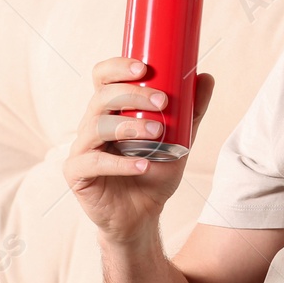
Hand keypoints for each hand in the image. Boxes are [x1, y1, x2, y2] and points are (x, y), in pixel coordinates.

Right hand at [65, 56, 215, 246]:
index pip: (103, 77)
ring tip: (157, 134)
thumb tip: (206, 77)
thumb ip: (191, 111)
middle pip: (102, 97)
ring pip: (96, 126)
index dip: (118, 67)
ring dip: (128, 127)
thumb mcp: (180, 140)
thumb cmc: (155, 173)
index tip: (144, 68)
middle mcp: (92, 124)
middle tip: (162, 102)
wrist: (142, 216)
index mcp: (111, 110)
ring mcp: (82, 148)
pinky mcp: (77, 173)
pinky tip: (142, 166)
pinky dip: (120, 163)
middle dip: (132, 95)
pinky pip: (93, 162)